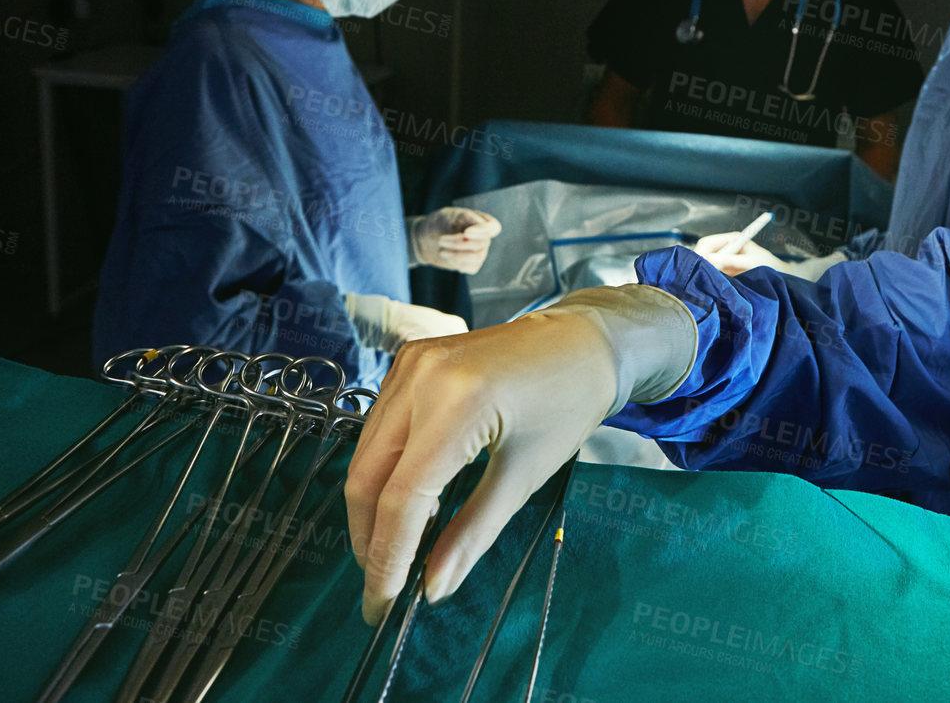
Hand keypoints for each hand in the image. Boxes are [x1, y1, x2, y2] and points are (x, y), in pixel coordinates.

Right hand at [343, 285, 695, 624]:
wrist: (584, 342)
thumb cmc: (568, 405)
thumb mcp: (524, 477)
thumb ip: (472, 534)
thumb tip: (433, 588)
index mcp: (458, 404)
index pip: (402, 497)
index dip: (386, 558)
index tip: (382, 605)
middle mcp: (422, 377)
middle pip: (368, 476)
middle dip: (369, 539)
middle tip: (382, 588)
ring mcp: (410, 363)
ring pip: (365, 453)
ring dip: (372, 508)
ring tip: (394, 551)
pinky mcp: (409, 360)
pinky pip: (379, 427)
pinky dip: (384, 470)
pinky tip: (406, 502)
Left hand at [409, 207, 501, 273]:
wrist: (426, 239)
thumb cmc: (438, 222)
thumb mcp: (449, 214)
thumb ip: (465, 217)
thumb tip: (480, 224)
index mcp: (481, 220)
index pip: (493, 228)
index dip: (482, 231)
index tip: (466, 233)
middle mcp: (484, 236)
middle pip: (481, 244)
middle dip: (458, 243)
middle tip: (440, 240)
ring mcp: (480, 251)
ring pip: (477, 257)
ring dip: (456, 255)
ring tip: (441, 251)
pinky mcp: (472, 264)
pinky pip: (472, 267)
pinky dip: (458, 264)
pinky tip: (448, 258)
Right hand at [693, 232, 790, 275]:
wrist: (781, 280)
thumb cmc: (770, 267)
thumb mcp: (751, 263)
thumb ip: (731, 261)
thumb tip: (709, 260)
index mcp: (732, 240)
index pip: (707, 243)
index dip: (701, 253)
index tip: (699, 265)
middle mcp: (726, 249)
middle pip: (704, 255)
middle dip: (702, 265)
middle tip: (702, 277)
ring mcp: (725, 262)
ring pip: (707, 267)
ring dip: (707, 274)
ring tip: (710, 283)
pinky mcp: (726, 274)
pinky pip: (713, 277)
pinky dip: (712, 281)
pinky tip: (714, 288)